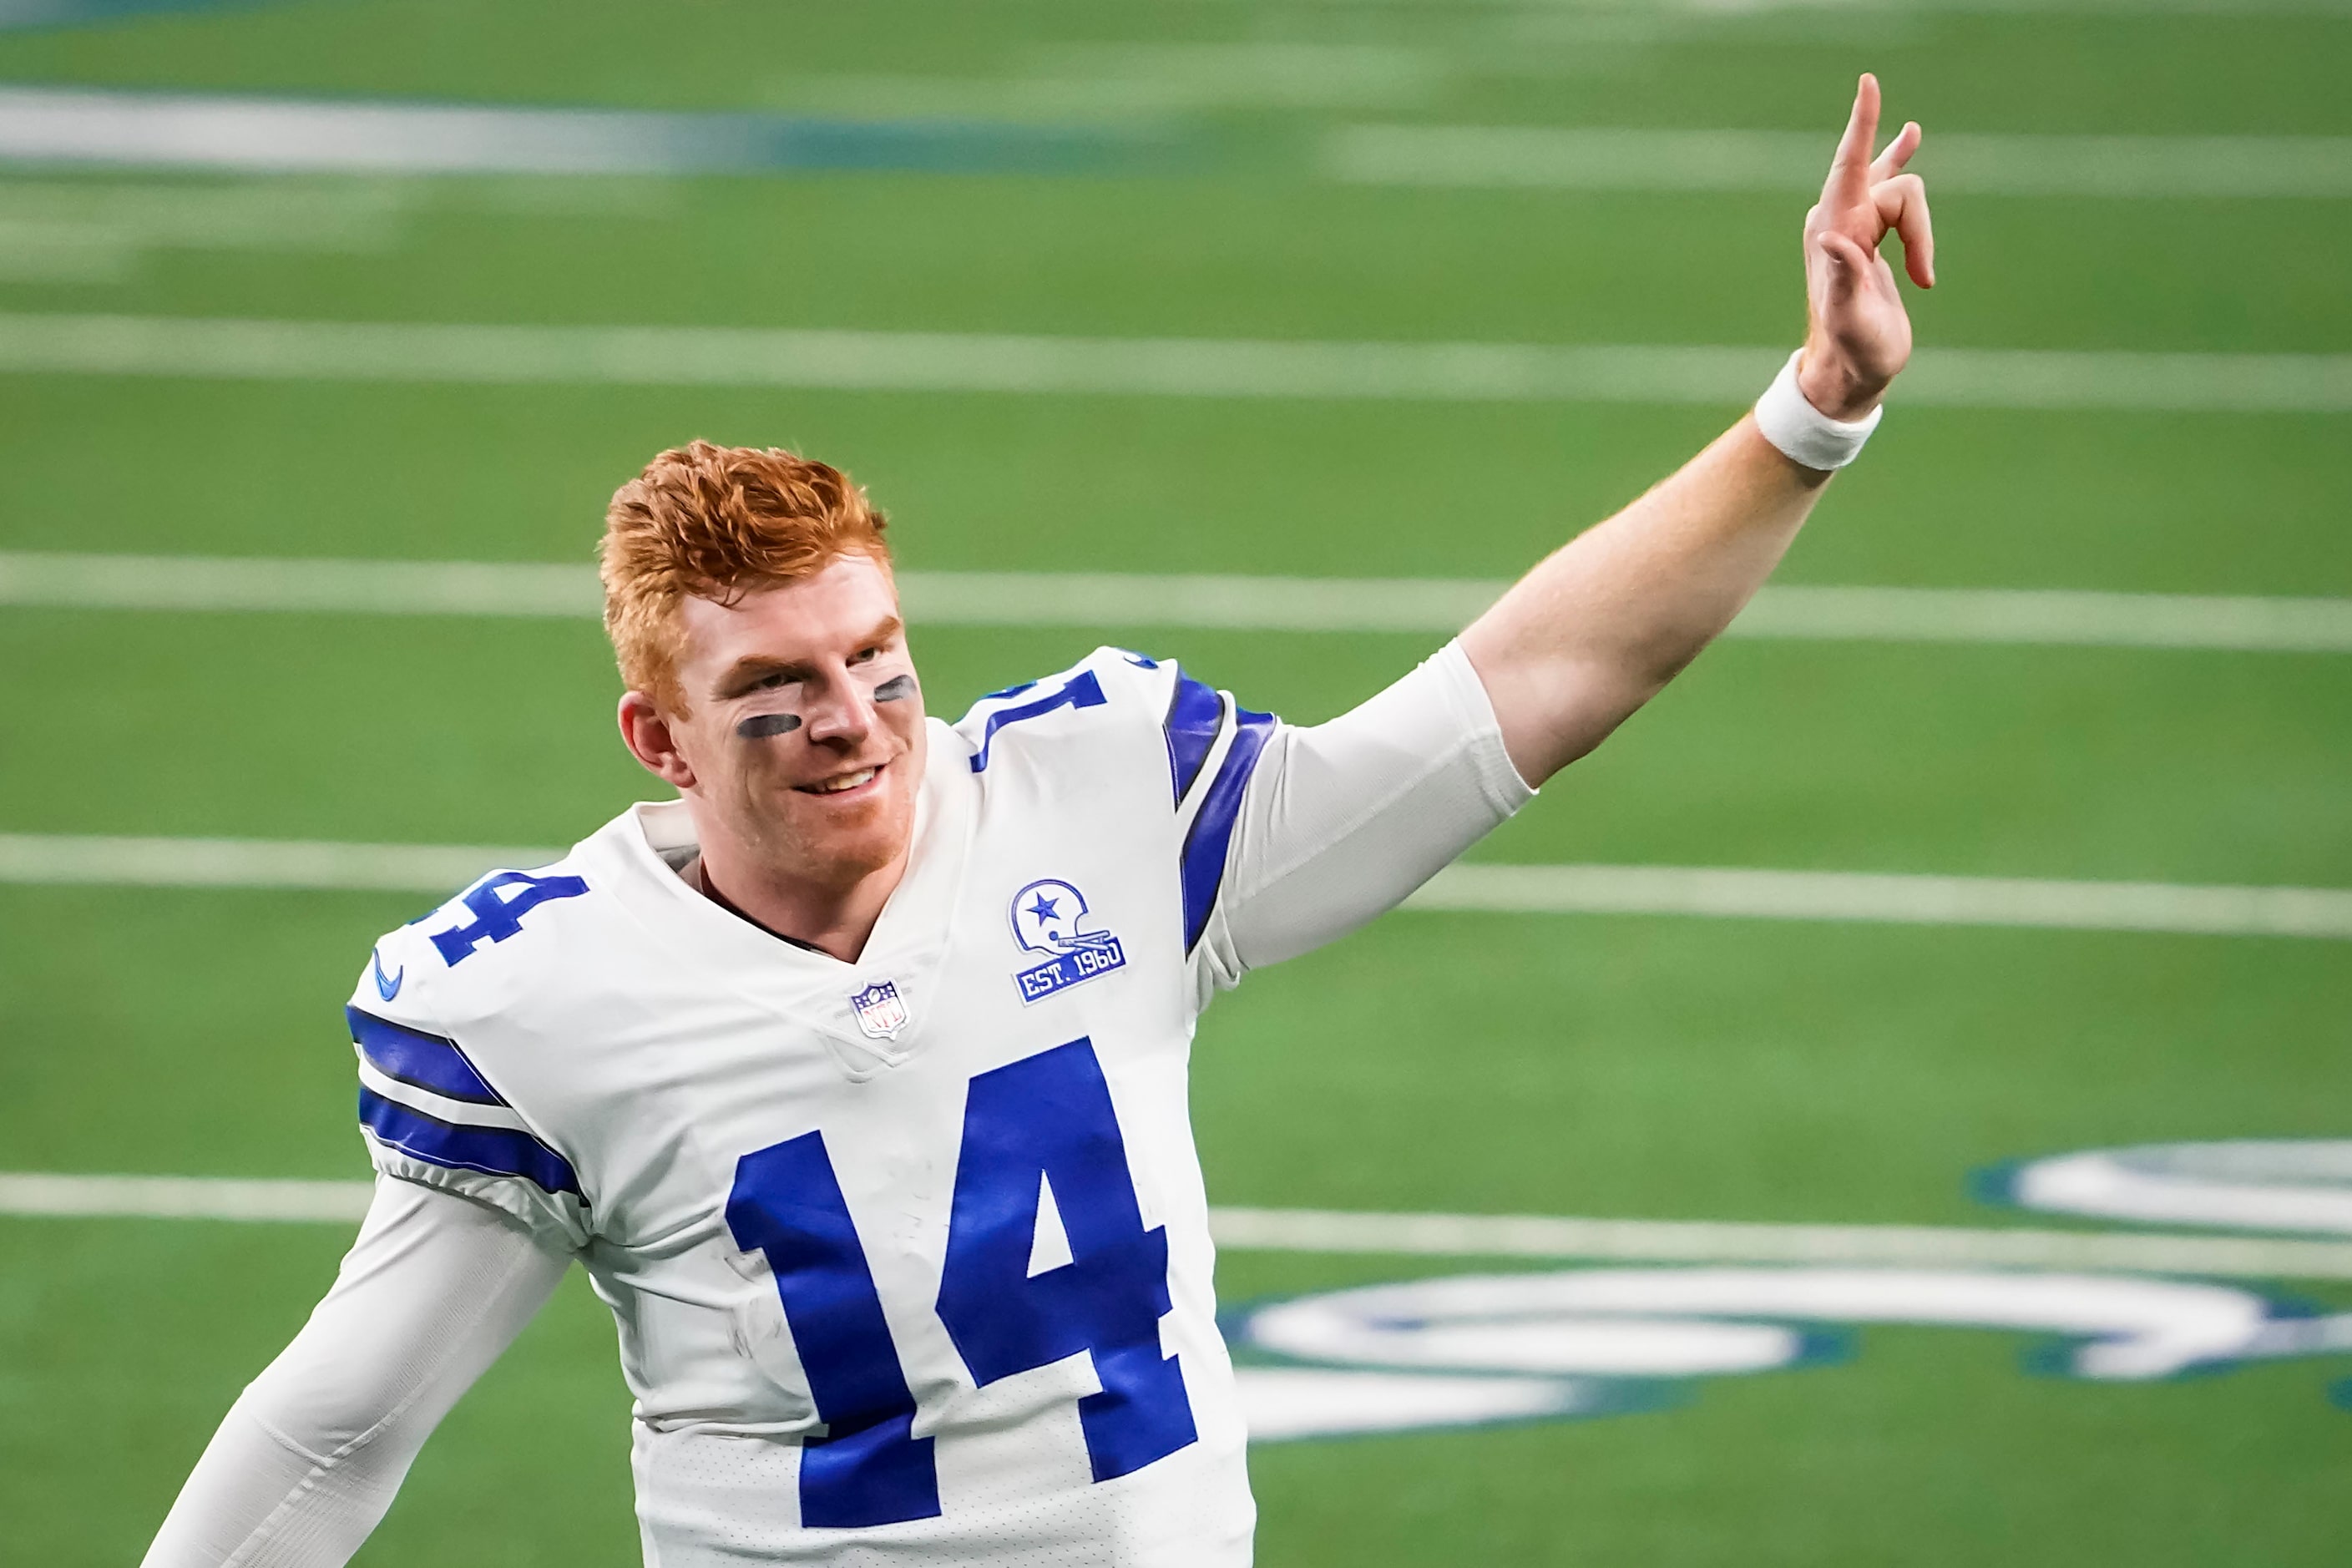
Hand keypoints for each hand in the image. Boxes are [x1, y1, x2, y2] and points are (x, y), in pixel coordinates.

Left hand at [1798, 73, 1933, 420]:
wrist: (1850, 372)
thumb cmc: (1852, 350)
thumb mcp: (1850, 318)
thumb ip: (1842, 279)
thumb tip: (1835, 240)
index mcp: (1833, 231)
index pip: (1850, 166)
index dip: (1863, 126)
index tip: (1869, 82)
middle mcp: (1840, 219)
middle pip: (1897, 187)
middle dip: (1919, 230)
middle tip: (1924, 279)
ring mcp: (1856, 224)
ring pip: (1905, 193)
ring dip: (1923, 235)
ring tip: (1924, 278)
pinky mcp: (1872, 234)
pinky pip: (1894, 188)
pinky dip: (1903, 163)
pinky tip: (1911, 134)